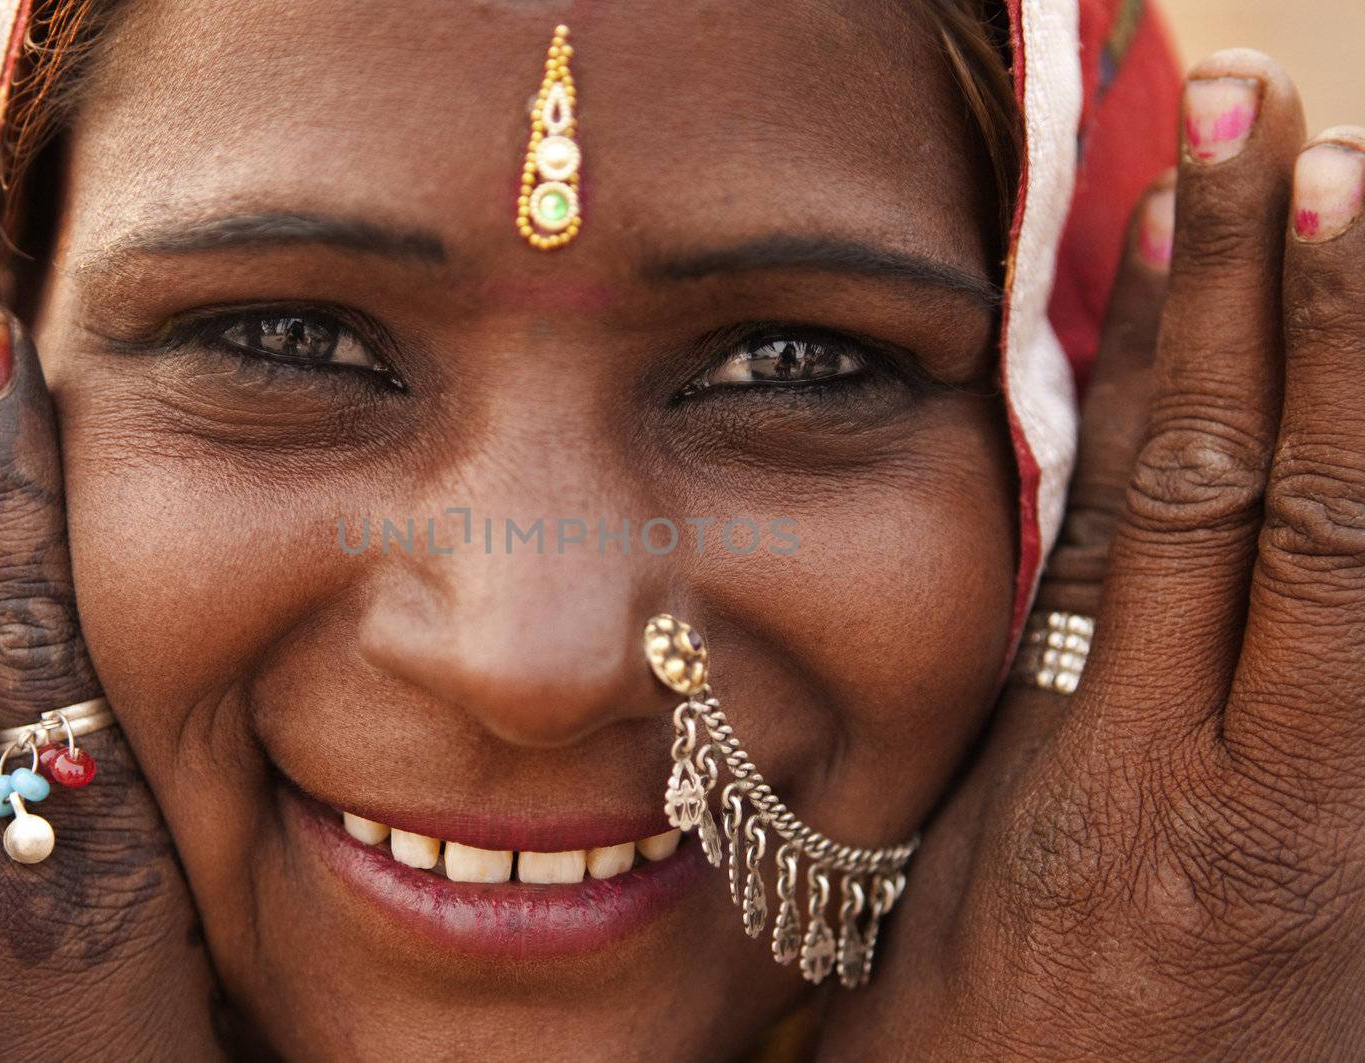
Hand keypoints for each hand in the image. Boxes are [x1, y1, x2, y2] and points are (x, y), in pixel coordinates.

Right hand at [824, 50, 1364, 1058]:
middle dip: (1288, 301)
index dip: (1163, 338)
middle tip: (1295, 142)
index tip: (1180, 196)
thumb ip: (1004, 727)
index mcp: (1080, 802)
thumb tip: (1060, 556)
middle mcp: (1234, 802)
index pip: (1136, 511)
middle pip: (1276, 501)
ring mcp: (1355, 846)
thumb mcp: (929, 898)